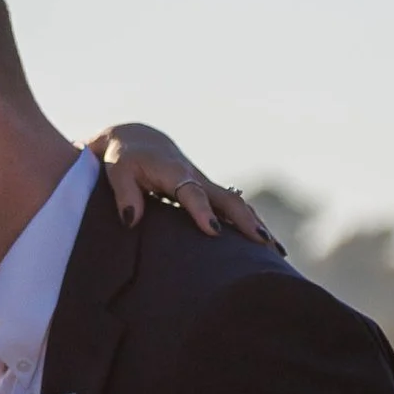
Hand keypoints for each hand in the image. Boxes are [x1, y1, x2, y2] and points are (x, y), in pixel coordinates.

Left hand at [91, 124, 276, 245]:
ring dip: (256, 226)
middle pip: (227, 199)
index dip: (202, 211)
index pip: (191, 193)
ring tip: (277, 253)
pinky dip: (251, 225)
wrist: (138, 139)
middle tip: (262, 244)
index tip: (214, 231)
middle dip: (246, 221)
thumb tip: (131, 221)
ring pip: (237, 205)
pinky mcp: (208, 194)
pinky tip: (267, 246)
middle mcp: (195, 178)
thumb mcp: (116, 171)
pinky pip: (233, 210)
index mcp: (173, 171)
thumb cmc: (123, 157)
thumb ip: (124, 194)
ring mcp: (205, 186)